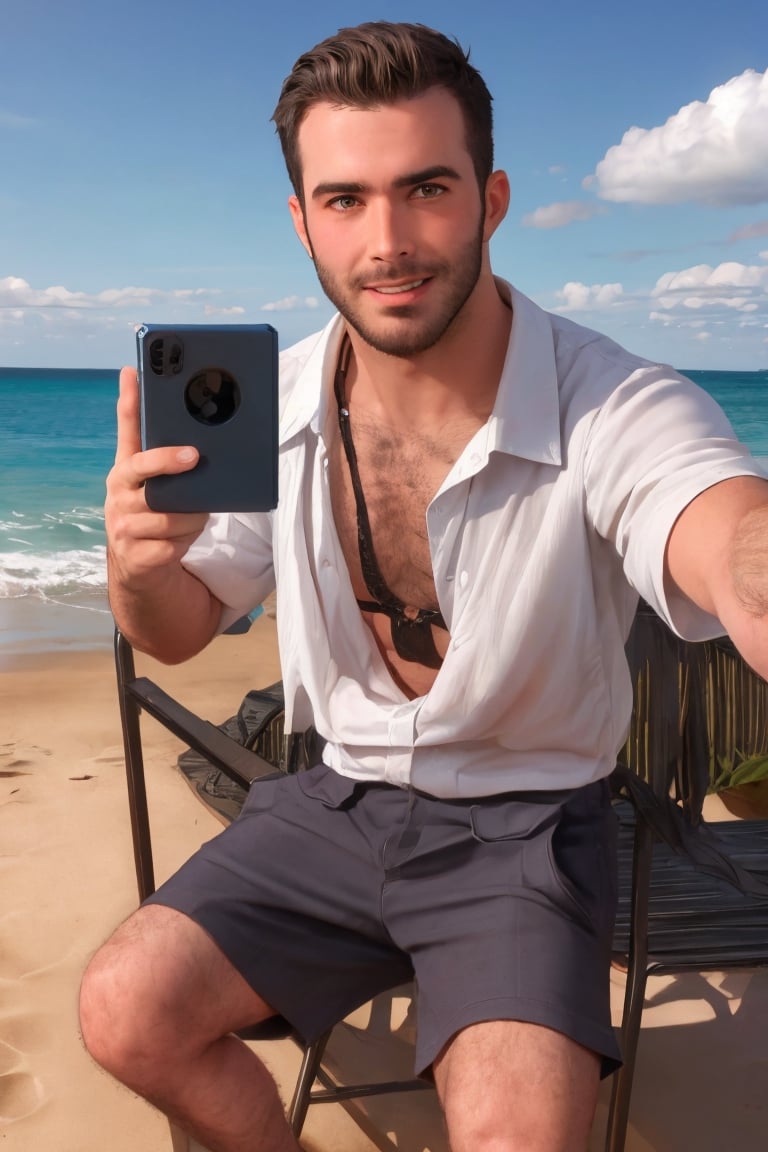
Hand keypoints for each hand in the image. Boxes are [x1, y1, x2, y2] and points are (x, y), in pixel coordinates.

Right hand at [105, 367, 208, 588]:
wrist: (141, 569)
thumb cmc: (159, 519)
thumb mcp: (162, 489)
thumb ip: (175, 464)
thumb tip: (207, 439)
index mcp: (126, 471)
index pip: (125, 430)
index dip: (127, 400)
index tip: (133, 372)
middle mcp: (118, 494)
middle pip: (141, 469)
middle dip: (168, 461)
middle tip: (194, 456)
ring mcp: (122, 525)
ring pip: (167, 514)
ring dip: (191, 516)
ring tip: (196, 516)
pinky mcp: (135, 555)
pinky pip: (171, 543)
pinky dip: (185, 541)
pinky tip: (183, 541)